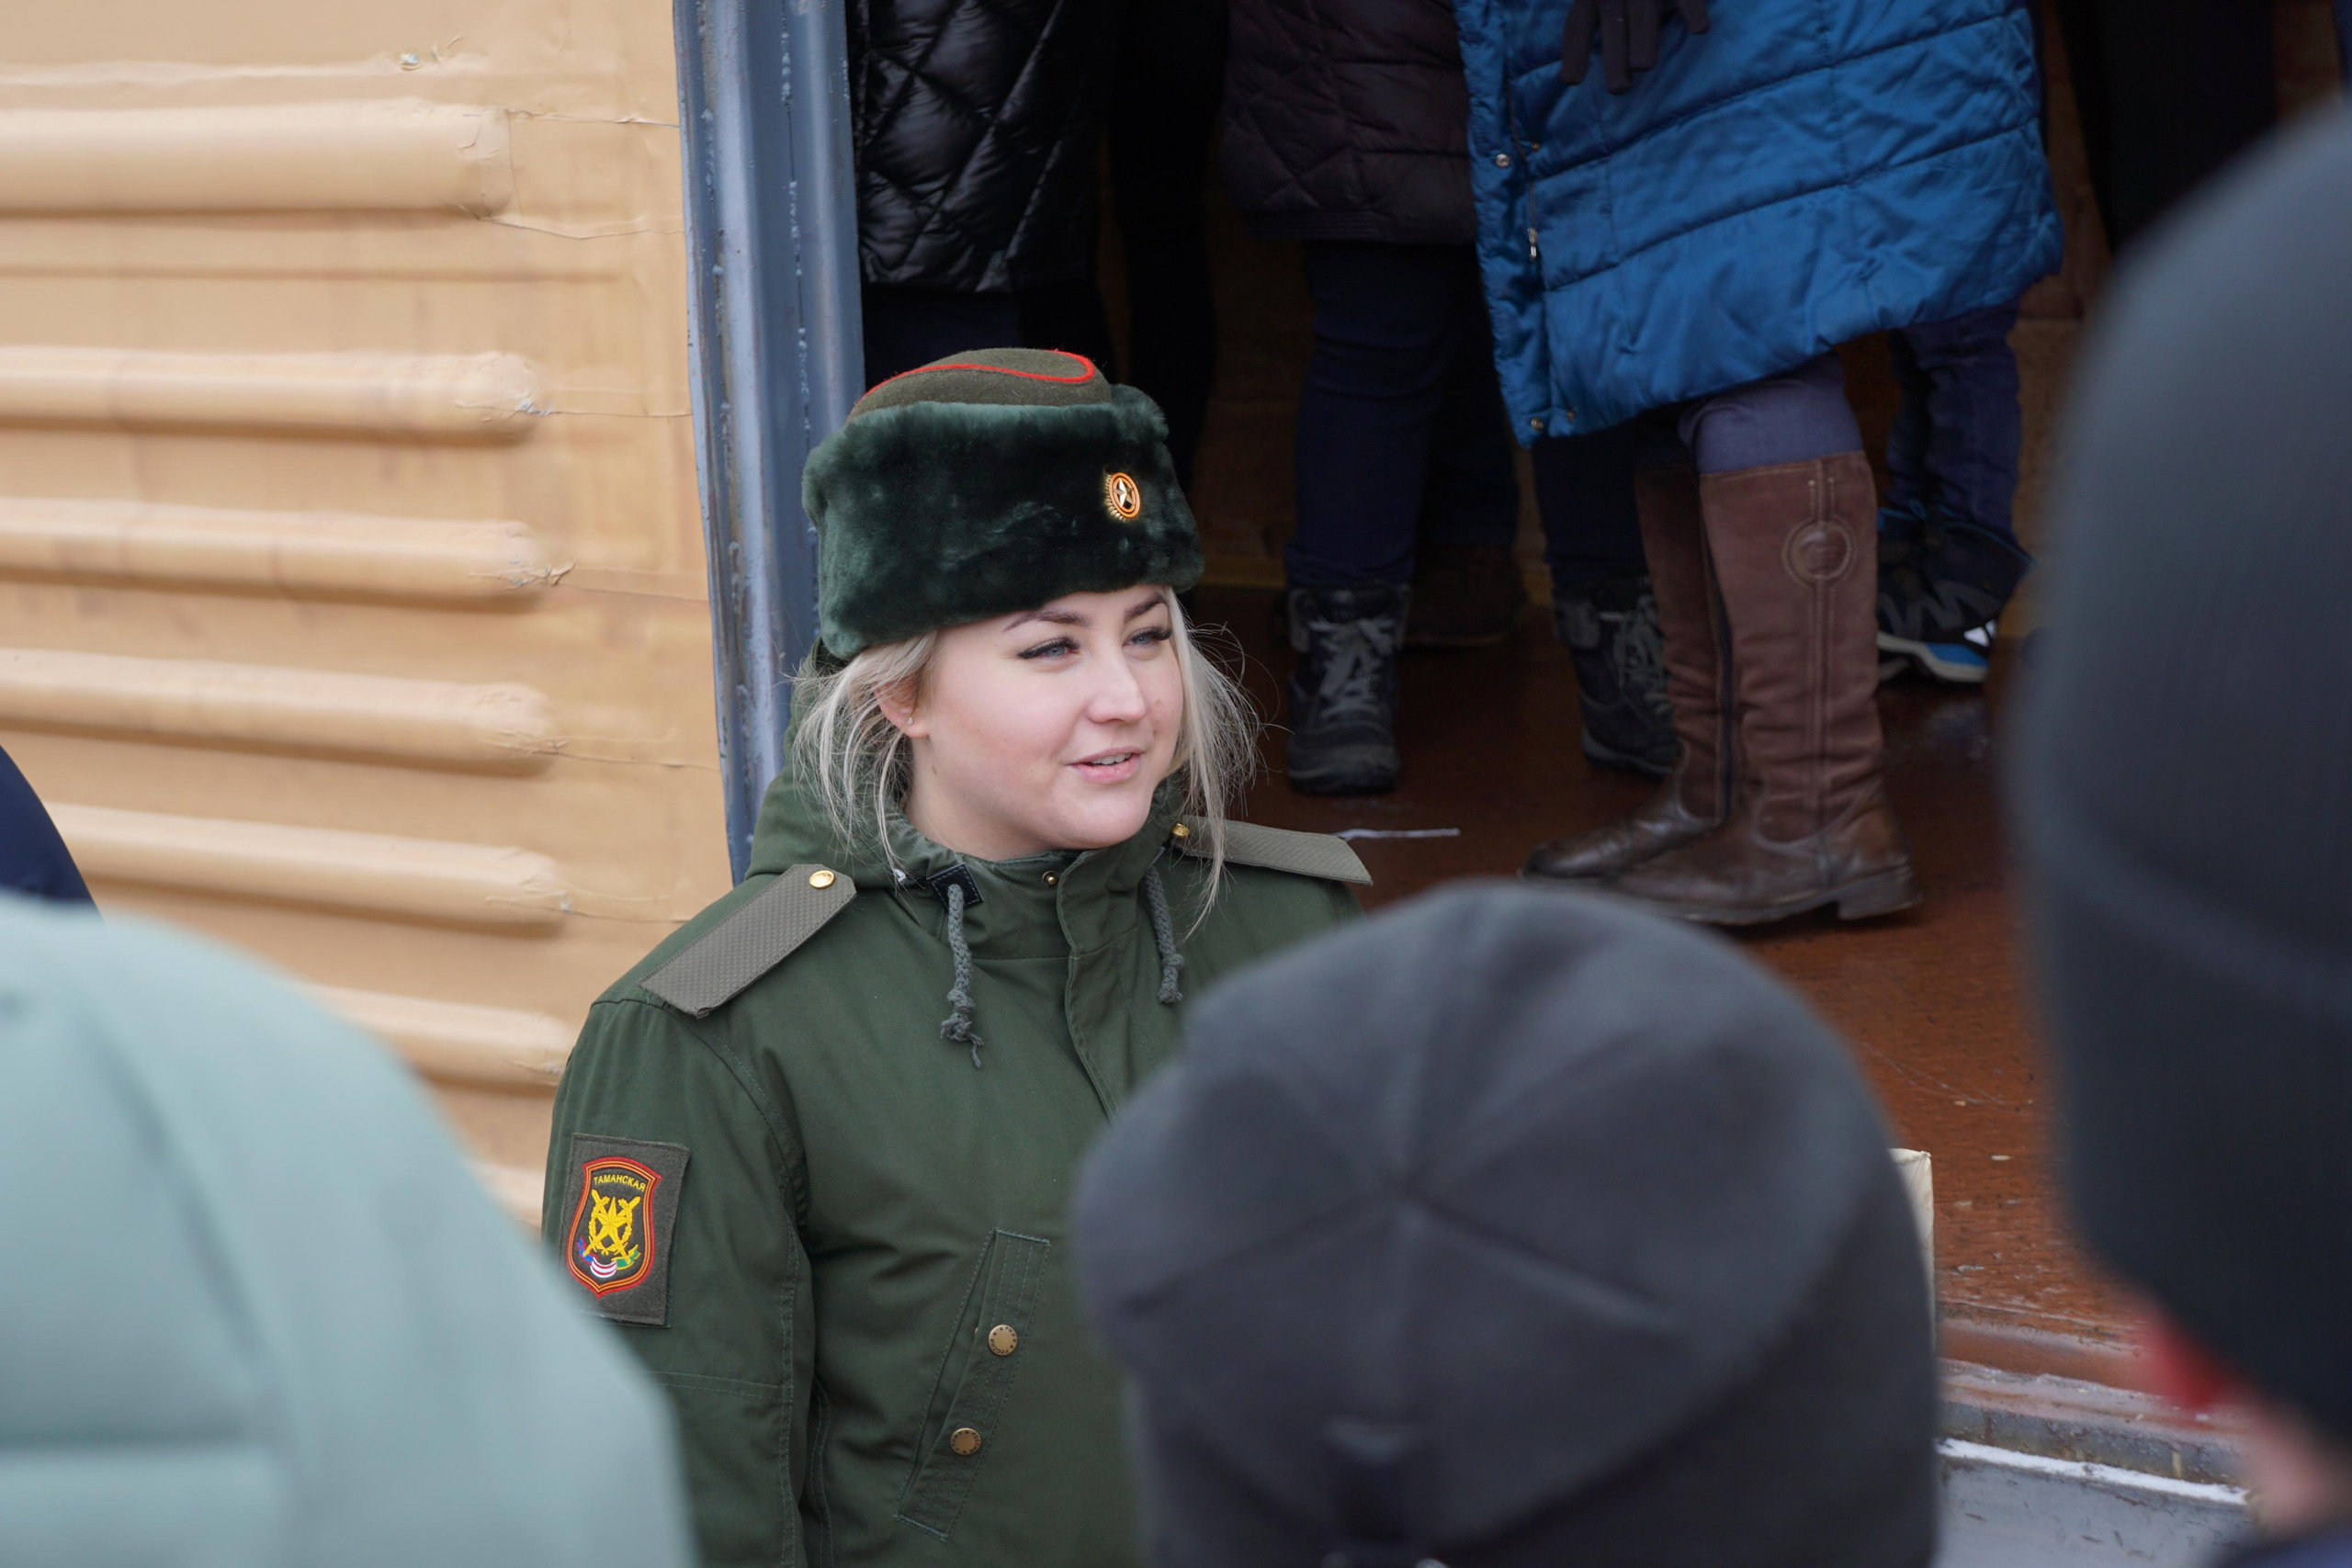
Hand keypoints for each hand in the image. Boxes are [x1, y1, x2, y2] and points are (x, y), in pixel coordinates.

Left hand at [1561, 0, 1709, 93]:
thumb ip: (1599, 16)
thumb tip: (1581, 64)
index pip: (1579, 23)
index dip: (1575, 51)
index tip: (1572, 81)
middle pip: (1612, 23)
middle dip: (1613, 56)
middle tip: (1618, 89)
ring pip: (1642, 11)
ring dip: (1642, 38)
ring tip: (1643, 66)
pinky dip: (1691, 9)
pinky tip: (1699, 30)